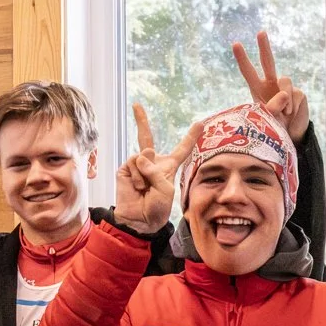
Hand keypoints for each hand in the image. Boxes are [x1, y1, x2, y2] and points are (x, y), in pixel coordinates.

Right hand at [112, 103, 199, 235]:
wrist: (138, 220)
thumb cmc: (157, 208)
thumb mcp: (166, 189)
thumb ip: (156, 171)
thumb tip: (141, 155)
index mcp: (167, 168)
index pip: (181, 150)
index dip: (190, 137)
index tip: (200, 124)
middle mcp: (152, 163)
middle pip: (146, 137)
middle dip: (141, 121)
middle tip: (137, 105)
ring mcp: (137, 165)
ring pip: (144, 154)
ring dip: (145, 173)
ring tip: (144, 188)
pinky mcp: (125, 169)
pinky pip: (134, 162)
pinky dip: (137, 175)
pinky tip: (137, 187)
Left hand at [232, 31, 308, 140]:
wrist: (288, 136)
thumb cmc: (272, 127)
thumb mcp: (265, 118)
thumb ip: (272, 106)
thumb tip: (284, 94)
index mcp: (258, 89)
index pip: (249, 71)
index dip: (243, 58)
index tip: (236, 44)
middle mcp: (271, 84)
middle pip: (268, 62)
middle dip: (264, 47)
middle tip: (260, 32)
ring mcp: (285, 88)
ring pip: (284, 80)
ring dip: (283, 98)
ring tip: (282, 114)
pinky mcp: (298, 93)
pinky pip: (294, 94)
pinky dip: (291, 106)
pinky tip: (290, 115)